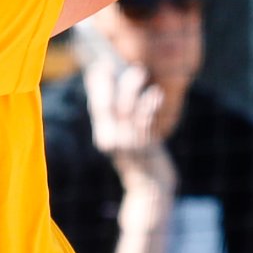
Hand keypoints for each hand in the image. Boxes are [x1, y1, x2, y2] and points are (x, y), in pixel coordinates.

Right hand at [86, 57, 177, 197]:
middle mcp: (111, 141)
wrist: (151, 189)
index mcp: (104, 137)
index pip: (96, 107)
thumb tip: (124, 83)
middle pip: (107, 106)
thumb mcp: (127, 138)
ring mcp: (127, 146)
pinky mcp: (145, 149)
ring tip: (138, 70)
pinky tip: (156, 92)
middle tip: (111, 63)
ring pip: (126, 110)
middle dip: (108, 83)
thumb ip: (123, 117)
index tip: (98, 65)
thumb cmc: (142, 158)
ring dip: (131, 88)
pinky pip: (146, 121)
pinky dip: (150, 105)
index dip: (96, 85)